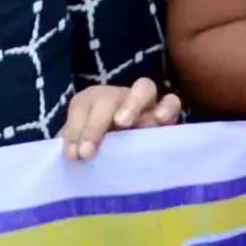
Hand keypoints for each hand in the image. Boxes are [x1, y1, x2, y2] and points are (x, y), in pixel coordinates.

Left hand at [55, 76, 179, 159]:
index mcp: (91, 103)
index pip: (82, 107)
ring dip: (132, 104)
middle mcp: (118, 97)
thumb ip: (76, 148)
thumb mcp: (82, 148)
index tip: (74, 155)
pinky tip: (160, 121)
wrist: (129, 157)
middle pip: (108, 97)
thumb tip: (74, 155)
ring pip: (144, 88)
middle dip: (96, 123)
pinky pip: (171, 102)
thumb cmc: (100, 151)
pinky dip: (166, 108)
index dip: (76, 130)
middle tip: (88, 151)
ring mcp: (144, 102)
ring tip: (124, 123)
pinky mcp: (166, 113)